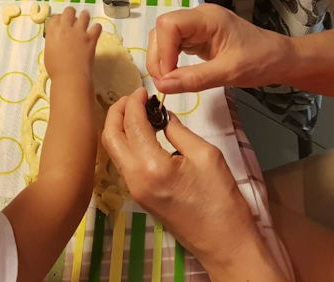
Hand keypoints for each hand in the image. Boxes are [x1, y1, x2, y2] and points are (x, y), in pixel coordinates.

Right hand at [44, 7, 101, 80]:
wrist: (70, 76)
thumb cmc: (56, 68)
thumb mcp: (48, 52)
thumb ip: (53, 41)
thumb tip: (58, 40)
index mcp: (53, 32)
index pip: (55, 17)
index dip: (59, 19)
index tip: (61, 23)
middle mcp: (66, 28)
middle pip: (69, 11)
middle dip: (71, 13)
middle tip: (73, 19)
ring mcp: (79, 32)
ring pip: (84, 15)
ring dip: (85, 17)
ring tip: (85, 22)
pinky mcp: (91, 38)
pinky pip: (97, 27)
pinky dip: (96, 28)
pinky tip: (94, 32)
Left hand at [101, 88, 285, 280]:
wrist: (224, 242)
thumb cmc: (221, 202)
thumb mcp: (206, 155)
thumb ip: (179, 131)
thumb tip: (163, 116)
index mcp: (151, 166)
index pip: (131, 123)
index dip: (134, 102)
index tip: (142, 90)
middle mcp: (135, 179)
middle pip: (110, 136)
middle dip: (116, 111)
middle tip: (132, 97)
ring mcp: (134, 190)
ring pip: (113, 150)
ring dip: (119, 127)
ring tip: (137, 111)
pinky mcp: (138, 196)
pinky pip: (123, 162)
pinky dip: (126, 142)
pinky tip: (142, 133)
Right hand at [148, 4, 293, 93]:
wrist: (281, 59)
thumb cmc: (262, 61)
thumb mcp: (229, 73)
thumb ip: (194, 78)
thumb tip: (163, 85)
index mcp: (208, 18)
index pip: (169, 25)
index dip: (162, 50)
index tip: (167, 76)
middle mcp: (198, 18)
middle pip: (162, 30)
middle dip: (158, 57)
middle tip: (165, 83)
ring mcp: (197, 27)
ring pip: (164, 39)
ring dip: (162, 60)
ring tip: (170, 81)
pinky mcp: (197, 38)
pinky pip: (173, 46)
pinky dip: (170, 62)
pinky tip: (176, 76)